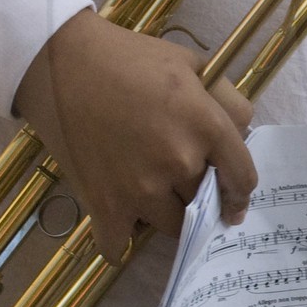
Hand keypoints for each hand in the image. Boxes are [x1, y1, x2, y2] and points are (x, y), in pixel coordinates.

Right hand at [14, 10, 254, 261]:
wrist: (61, 63)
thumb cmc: (129, 59)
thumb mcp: (193, 64)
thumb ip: (228, 100)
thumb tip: (244, 134)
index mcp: (205, 126)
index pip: (242, 179)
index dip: (240, 193)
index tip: (234, 203)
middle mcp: (179, 162)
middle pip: (205, 202)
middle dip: (197, 193)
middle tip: (177, 177)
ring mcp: (141, 189)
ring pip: (172, 225)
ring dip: (165, 214)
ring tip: (149, 193)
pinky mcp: (104, 205)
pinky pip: (119, 247)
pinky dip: (120, 243)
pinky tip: (120, 227)